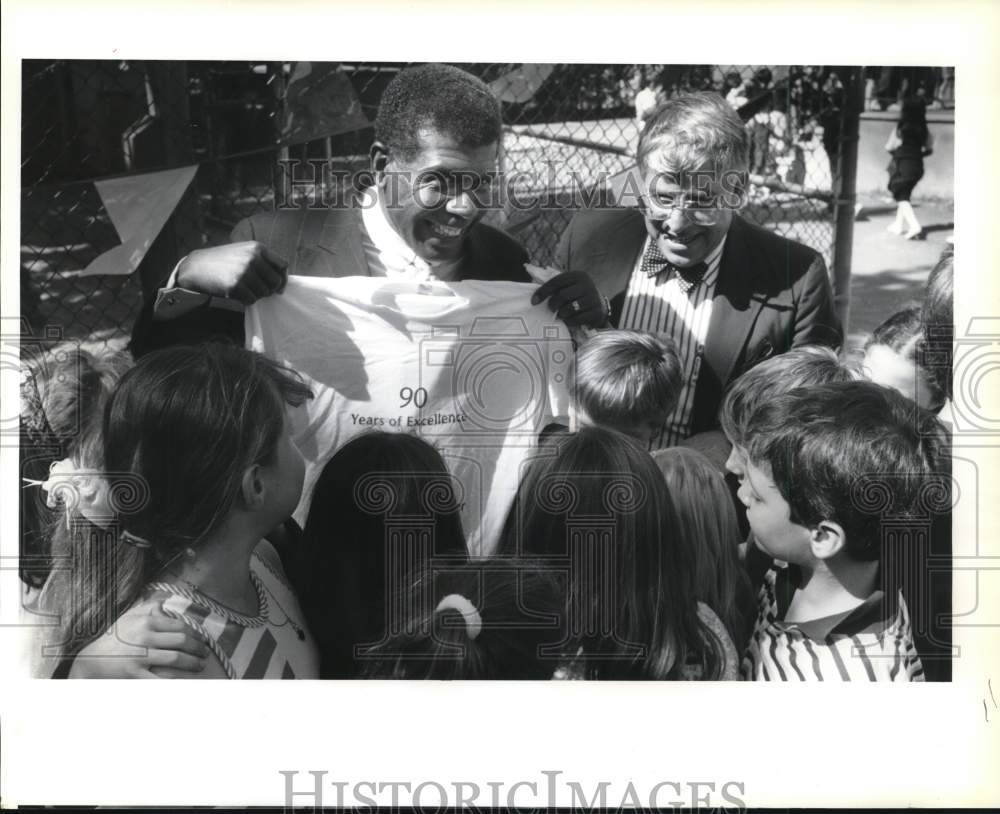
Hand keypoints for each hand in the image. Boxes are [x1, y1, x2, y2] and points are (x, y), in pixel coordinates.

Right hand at [68, 603, 208, 678]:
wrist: (89, 660)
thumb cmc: (112, 638)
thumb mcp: (128, 618)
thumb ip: (147, 609)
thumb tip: (165, 604)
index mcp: (146, 621)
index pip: (180, 625)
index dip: (196, 634)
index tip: (203, 640)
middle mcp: (144, 635)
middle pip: (182, 641)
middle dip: (198, 648)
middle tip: (205, 654)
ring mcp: (140, 655)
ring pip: (176, 658)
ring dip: (192, 663)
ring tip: (199, 666)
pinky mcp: (134, 674)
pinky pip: (162, 678)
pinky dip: (177, 681)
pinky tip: (186, 681)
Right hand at [175, 241, 287, 304]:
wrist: (197, 266)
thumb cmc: (224, 261)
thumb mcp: (244, 252)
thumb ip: (263, 261)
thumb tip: (282, 283)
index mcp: (258, 248)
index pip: (283, 265)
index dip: (283, 278)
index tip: (279, 288)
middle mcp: (253, 257)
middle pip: (276, 282)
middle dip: (269, 290)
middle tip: (258, 290)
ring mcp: (244, 271)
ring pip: (264, 293)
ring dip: (256, 295)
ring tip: (244, 289)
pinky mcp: (236, 284)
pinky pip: (252, 300)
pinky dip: (246, 300)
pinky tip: (236, 293)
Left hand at [530, 271, 608, 328]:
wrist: (600, 306)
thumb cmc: (577, 295)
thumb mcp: (569, 286)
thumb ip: (555, 287)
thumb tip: (534, 291)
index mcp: (578, 275)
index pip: (556, 282)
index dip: (543, 292)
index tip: (533, 302)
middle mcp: (587, 285)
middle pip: (562, 295)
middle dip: (552, 304)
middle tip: (550, 309)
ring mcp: (593, 298)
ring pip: (570, 308)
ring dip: (561, 314)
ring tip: (561, 314)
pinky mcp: (597, 312)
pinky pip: (577, 319)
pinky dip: (570, 321)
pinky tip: (569, 320)